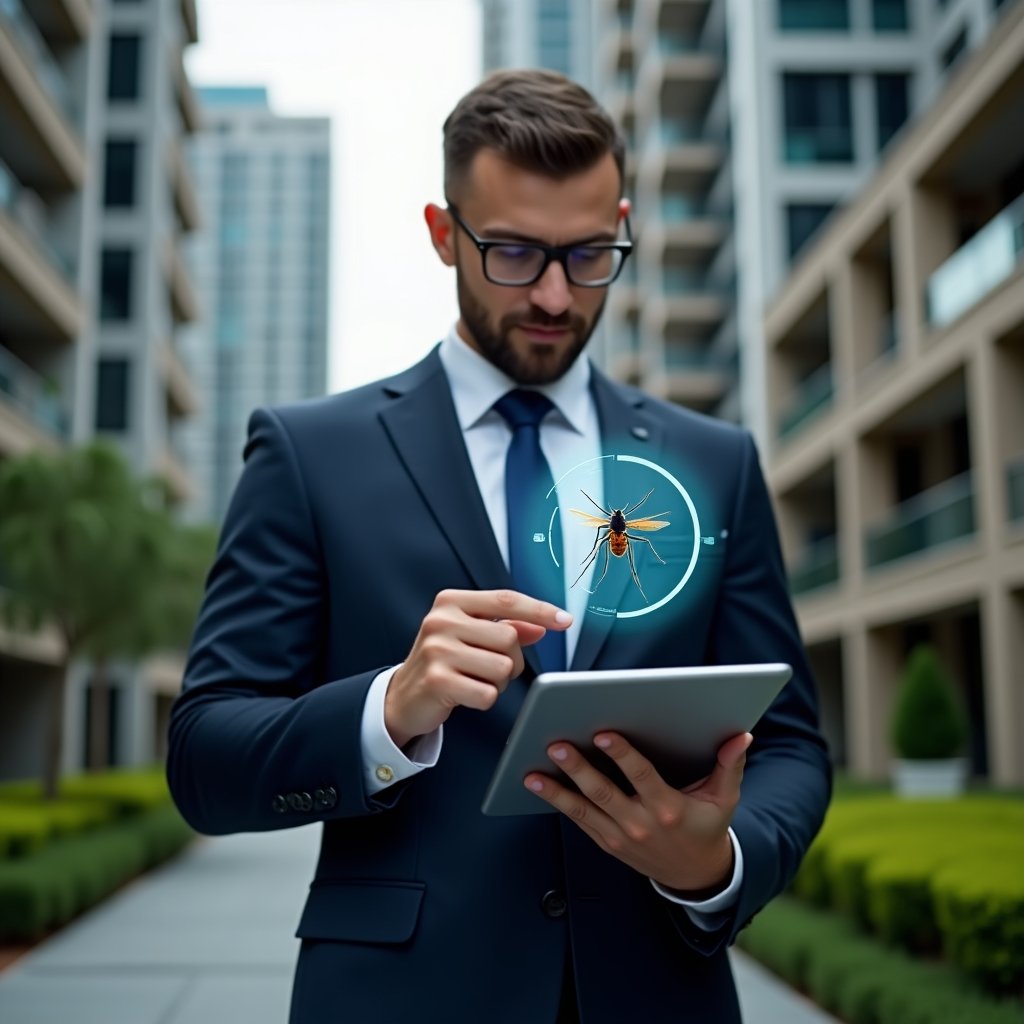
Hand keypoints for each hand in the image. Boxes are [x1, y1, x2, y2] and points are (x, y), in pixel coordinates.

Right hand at [385, 589, 571, 747]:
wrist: (402, 697)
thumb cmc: (443, 662)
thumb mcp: (469, 636)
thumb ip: (505, 627)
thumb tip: (541, 626)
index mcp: (450, 602)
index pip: (506, 600)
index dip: (540, 609)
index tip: (566, 620)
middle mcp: (441, 620)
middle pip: (509, 638)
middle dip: (510, 660)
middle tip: (486, 668)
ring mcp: (437, 650)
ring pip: (502, 668)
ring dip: (497, 682)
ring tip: (474, 681)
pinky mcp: (437, 680)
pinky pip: (487, 693)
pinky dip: (484, 699)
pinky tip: (466, 695)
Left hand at [524, 731, 751, 894]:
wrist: (695, 876)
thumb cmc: (707, 827)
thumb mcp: (723, 799)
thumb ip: (729, 766)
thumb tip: (742, 736)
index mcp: (668, 808)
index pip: (641, 777)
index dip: (622, 755)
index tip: (603, 734)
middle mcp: (640, 823)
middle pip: (604, 792)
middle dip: (578, 768)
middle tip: (556, 745)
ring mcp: (620, 836)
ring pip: (583, 809)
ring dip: (556, 790)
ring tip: (533, 771)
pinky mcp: (607, 843)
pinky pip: (579, 821)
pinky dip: (558, 803)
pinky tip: (537, 784)